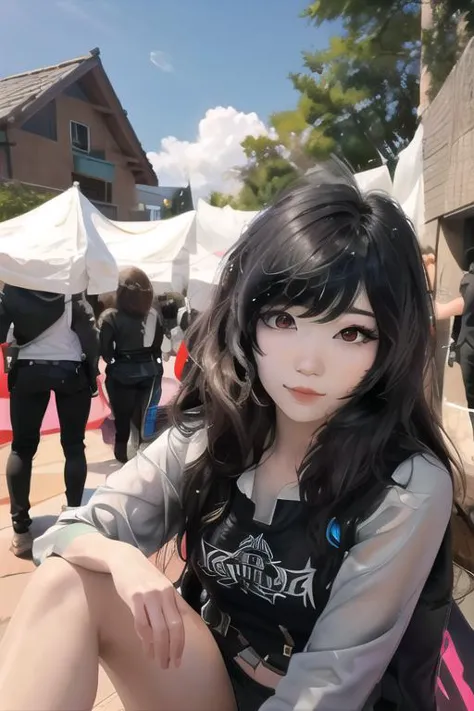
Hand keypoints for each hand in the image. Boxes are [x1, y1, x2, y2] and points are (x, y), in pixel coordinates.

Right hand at [109, 549, 185, 668]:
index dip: (180, 644)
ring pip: (158, 629)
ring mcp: (149, 596)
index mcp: (172, 593)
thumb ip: (167, 605)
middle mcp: (164, 594)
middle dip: (171, 650)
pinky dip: (144, 639)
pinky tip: (145, 648)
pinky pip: (141, 623)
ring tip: (157, 661)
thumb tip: (172, 631)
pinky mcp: (134, 597)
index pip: (181, 623)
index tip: (178, 660)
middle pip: (172, 628)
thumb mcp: (160, 587)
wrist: (124, 559)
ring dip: (158, 649)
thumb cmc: (143, 576)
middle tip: (168, 666)